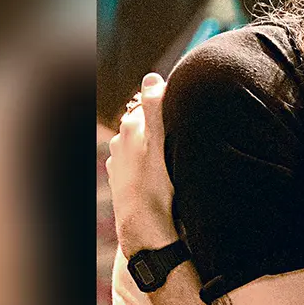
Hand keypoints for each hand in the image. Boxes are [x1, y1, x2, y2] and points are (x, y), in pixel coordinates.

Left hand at [106, 73, 178, 257]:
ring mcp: (118, 160)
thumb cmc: (157, 185)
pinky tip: (158, 171)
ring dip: (152, 143)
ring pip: (140, 142)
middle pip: (144, 122)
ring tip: (171, 154)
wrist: (145, 228)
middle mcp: (120, 141)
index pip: (151, 102)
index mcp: (131, 126)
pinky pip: (136, 161)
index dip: (169, 104)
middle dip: (159, 124)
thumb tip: (152, 76)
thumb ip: (156, 107)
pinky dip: (146, 161)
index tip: (185, 112)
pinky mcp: (121, 178)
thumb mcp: (161, 142)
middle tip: (180, 136)